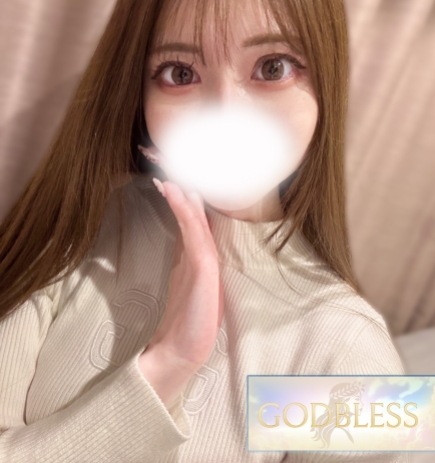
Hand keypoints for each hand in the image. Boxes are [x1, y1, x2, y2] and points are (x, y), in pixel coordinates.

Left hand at [138, 144, 223, 372]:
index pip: (192, 208)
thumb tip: (177, 227)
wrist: (183, 350)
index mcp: (199, 249)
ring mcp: (206, 257)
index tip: (167, 158)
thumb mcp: (180, 279)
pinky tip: (174, 189)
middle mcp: (205, 248)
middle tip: (166, 146)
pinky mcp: (205, 268)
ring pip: (197, 212)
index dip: (182, 183)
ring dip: (184, 184)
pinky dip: (184, 208)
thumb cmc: (182, 317)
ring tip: (170, 158)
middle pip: (196, 204)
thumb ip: (181, 253)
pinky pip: (194, 232)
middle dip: (184, 175)